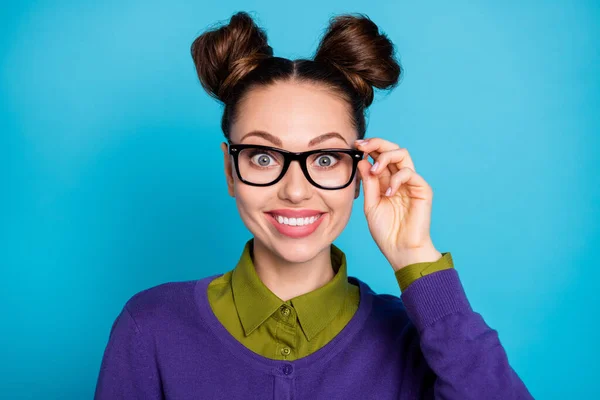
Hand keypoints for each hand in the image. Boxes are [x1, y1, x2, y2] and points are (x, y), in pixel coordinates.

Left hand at [354, 137, 441, 270]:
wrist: (401, 250)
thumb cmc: (386, 231)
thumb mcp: (370, 205)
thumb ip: (368, 183)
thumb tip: (362, 161)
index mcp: (386, 180)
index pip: (379, 156)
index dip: (369, 147)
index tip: (355, 146)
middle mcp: (399, 178)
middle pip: (392, 149)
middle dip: (376, 143)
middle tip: (362, 146)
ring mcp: (411, 183)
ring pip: (402, 154)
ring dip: (385, 157)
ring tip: (374, 171)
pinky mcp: (422, 190)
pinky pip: (410, 173)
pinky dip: (397, 178)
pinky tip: (388, 192)